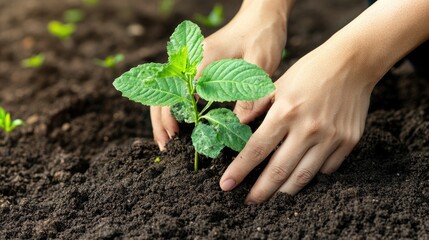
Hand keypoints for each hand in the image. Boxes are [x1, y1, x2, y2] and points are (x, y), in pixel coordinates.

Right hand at [151, 0, 291, 149]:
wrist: (261, 15)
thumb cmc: (262, 35)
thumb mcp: (261, 64)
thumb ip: (249, 94)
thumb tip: (238, 124)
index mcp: (202, 61)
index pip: (176, 93)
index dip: (171, 117)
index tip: (175, 138)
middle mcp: (190, 61)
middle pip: (162, 92)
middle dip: (160, 121)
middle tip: (165, 146)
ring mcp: (192, 62)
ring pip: (166, 90)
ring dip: (163, 115)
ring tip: (167, 139)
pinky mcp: (198, 65)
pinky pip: (178, 87)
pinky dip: (173, 106)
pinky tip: (179, 122)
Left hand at [219, 39, 379, 203]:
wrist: (352, 63)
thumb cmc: (310, 71)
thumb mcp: (278, 84)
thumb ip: (256, 106)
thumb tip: (236, 125)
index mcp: (285, 111)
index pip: (256, 149)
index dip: (239, 170)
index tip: (226, 185)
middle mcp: (308, 128)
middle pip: (279, 171)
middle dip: (261, 192)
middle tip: (249, 202)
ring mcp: (331, 137)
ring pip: (303, 177)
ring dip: (284, 192)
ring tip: (272, 197)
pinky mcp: (348, 142)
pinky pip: (326, 169)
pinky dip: (312, 176)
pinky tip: (300, 175)